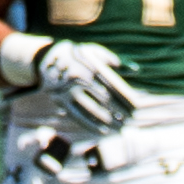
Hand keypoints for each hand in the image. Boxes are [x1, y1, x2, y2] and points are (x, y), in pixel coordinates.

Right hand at [8, 34, 137, 131]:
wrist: (47, 58)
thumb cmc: (78, 56)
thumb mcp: (95, 53)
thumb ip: (115, 61)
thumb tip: (136, 70)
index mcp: (92, 66)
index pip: (115, 88)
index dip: (126, 101)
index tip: (135, 110)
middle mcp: (81, 79)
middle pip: (106, 101)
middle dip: (120, 113)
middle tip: (129, 122)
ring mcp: (70, 91)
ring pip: (93, 111)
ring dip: (109, 122)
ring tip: (119, 128)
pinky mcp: (61, 100)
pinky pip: (78, 116)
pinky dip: (92, 126)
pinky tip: (103, 131)